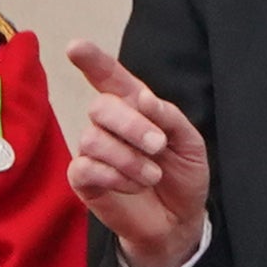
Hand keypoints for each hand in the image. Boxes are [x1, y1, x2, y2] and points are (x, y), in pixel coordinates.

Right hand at [54, 44, 210, 266]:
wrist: (180, 219)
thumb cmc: (182, 176)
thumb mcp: (190, 144)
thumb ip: (170, 117)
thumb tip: (143, 98)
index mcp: (135, 109)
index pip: (109, 78)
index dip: (93, 61)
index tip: (76, 46)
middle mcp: (109, 125)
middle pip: (100, 106)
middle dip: (132, 125)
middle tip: (158, 146)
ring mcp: (92, 151)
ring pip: (92, 139)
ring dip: (130, 159)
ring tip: (152, 176)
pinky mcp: (83, 179)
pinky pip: (86, 167)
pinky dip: (116, 177)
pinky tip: (132, 186)